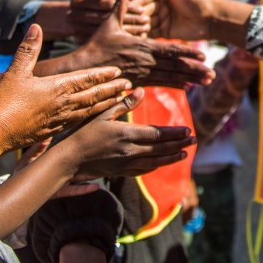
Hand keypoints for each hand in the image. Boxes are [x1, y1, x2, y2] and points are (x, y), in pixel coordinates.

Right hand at [0, 26, 131, 161]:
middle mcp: (63, 105)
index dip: (103, 75)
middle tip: (128, 85)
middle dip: (111, 89)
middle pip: (93, 95)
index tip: (118, 72)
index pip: (86, 79)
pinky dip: (90, 117)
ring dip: (105, 104)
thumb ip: (28, 49)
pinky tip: (94, 117)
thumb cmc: (3, 102)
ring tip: (118, 100)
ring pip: (89, 110)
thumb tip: (36, 27)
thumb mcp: (15, 71)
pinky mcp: (52, 131)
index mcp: (57, 88)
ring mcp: (59, 120)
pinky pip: (78, 122)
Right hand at [50, 89, 195, 180]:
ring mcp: (125, 164)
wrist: (68, 160)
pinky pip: (143, 170)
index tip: (188, 130)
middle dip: (179, 145)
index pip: (158, 134)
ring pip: (155, 162)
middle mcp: (130, 151)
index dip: (174, 133)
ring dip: (171, 158)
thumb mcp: (102, 113)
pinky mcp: (120, 172)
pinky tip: (162, 163)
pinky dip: (155, 166)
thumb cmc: (82, 133)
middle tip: (194, 140)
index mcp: (127, 134)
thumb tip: (140, 90)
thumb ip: (123, 103)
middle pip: (161, 149)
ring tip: (185, 154)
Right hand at [60, 0, 155, 40]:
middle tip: (147, 20)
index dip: (126, 6)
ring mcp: (75, 28)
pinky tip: (136, 40)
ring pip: (107, 31)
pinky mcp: (81, 41)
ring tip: (145, 29)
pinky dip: (122, 41)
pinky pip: (105, 42)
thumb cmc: (90, 4)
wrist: (72, 21)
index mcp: (77, 1)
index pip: (108, 5)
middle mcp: (74, 15)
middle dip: (129, 19)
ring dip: (128, 30)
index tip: (142, 9)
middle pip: (109, 18)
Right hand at [74, 0, 213, 87]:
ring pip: (170, 77)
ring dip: (189, 79)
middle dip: (194, 70)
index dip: (187, 53)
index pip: (169, 50)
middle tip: (212, 74)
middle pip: (175, 66)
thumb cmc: (97, 44)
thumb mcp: (109, 23)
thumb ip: (119, 5)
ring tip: (206, 82)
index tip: (203, 55)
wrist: (84, 68)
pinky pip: (160, 84)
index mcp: (142, 46)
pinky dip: (175, 85)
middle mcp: (146, 61)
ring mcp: (143, 73)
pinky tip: (188, 87)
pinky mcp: (139, 82)